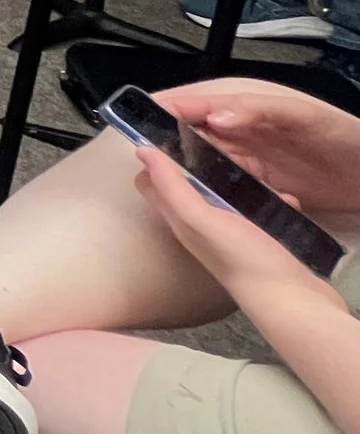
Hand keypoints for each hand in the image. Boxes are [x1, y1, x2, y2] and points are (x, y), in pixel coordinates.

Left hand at [134, 147, 340, 315]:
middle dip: (202, 159)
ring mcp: (230, 231)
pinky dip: (268, 196)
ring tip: (257, 167)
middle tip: (222, 143)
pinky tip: (283, 195)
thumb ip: (172, 188)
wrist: (293, 301)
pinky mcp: (258, 236)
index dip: (156, 155)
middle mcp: (199, 224)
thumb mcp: (201, 219)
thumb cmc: (243, 260)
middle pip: (189, 181)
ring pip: (226, 191)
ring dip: (240, 177)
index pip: (152, 182)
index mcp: (179, 218)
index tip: (173, 131)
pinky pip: (258, 206)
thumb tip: (142, 151)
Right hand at [159, 79, 359, 221]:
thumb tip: (213, 116)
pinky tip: (222, 201)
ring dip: (200, 172)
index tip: (138, 119)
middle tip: (150, 158)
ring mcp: (256, 158)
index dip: (168, 110)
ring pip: (212, 163)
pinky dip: (226, 192)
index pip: (199, 104)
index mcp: (248, 108)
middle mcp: (246, 131)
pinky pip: (235, 186)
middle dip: (175, 144)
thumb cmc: (345, 137)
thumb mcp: (301, 117)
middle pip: (198, 135)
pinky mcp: (268, 183)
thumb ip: (257, 111)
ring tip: (178, 182)